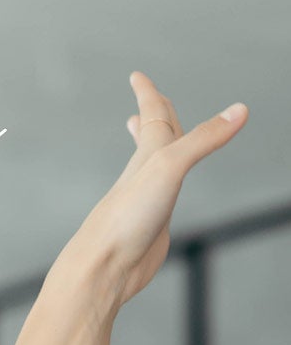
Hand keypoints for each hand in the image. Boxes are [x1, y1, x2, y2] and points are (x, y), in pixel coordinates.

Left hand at [66, 72, 247, 308]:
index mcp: (148, 155)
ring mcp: (147, 202)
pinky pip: (162, 201)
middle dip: (153, 117)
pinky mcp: (151, 228)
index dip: (148, 94)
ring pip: (154, 169)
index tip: (136, 76)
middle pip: (151, 138)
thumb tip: (240, 110)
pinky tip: (162, 197)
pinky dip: (165, 190)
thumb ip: (204, 139)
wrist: (104, 268)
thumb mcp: (170, 167)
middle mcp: (145, 175)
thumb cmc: (127, 217)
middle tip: (149, 103)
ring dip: (154, 152)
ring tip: (151, 142)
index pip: (152, 116)